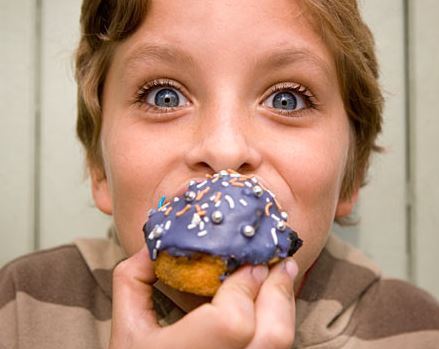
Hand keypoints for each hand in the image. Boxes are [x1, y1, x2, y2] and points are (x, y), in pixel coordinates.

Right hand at [109, 247, 297, 348]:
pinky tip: (271, 303)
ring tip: (281, 275)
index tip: (248, 263)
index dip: (245, 288)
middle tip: (278, 261)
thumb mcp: (126, 325)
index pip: (232, 322)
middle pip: (272, 334)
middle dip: (278, 290)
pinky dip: (280, 321)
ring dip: (284, 303)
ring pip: (281, 343)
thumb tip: (158, 243)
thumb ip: (134, 279)